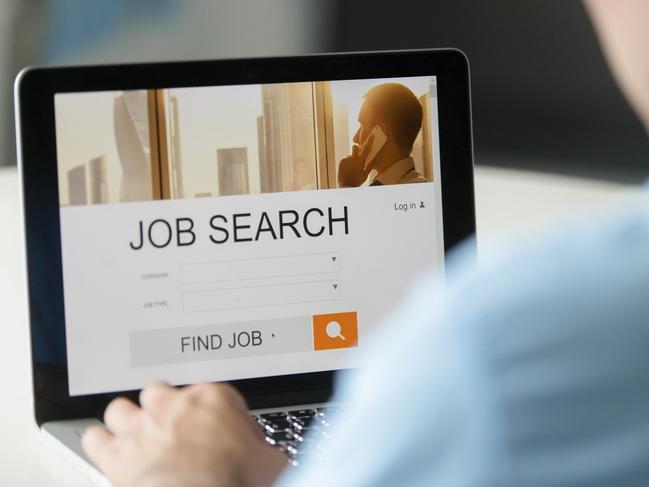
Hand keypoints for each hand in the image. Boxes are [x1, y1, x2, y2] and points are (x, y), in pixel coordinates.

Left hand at [82, 381, 286, 486]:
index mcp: (214, 399)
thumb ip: (264, 451)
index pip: (208, 392)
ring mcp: (143, 428)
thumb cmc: (240, 482)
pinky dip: (101, 444)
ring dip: (127, 422)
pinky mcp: (118, 456)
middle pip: (159, 392)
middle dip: (162, 409)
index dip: (211, 413)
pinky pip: (96, 438)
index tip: (215, 430)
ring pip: (122, 408)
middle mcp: (175, 406)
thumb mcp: (271, 461)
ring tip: (135, 437)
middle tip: (171, 429)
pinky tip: (109, 452)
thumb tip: (275, 462)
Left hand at [337, 134, 373, 186]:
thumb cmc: (356, 181)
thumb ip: (369, 167)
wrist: (346, 185)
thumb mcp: (365, 175)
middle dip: (356, 149)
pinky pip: (345, 159)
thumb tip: (373, 161)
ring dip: (351, 160)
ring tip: (350, 169)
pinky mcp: (341, 161)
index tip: (372, 136)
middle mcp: (353, 158)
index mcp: (361, 161)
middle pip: (355, 147)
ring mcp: (346, 159)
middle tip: (357, 156)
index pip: (367, 149)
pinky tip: (347, 170)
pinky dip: (346, 163)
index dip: (370, 141)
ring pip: (350, 156)